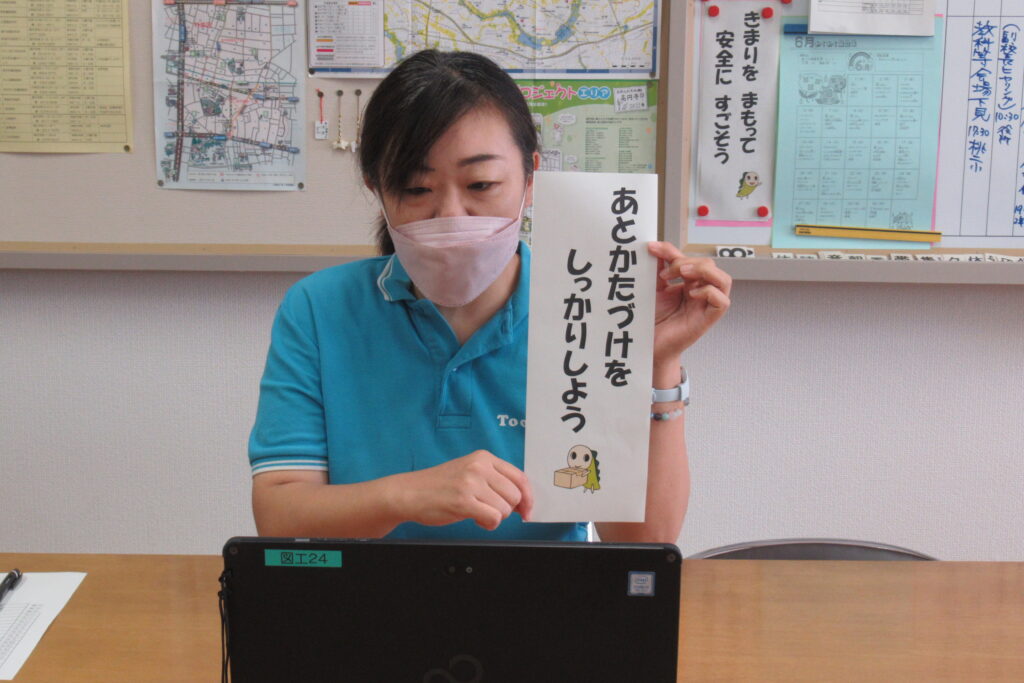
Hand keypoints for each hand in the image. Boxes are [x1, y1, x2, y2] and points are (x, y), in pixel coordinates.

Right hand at [397, 450, 533, 529]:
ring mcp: (471, 483)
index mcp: (483, 458)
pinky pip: (493, 518)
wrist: (408, 493)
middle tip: (489, 511)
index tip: (527, 510)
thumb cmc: (439, 486)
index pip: (520, 477)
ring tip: (476, 512)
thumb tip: (522, 501)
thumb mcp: (469, 473)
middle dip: (507, 509)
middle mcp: (479, 467)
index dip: (528, 497)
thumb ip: (495, 481)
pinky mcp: (463, 501)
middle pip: (515, 495)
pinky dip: (487, 524)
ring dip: (494, 517)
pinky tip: (474, 518)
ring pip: (505, 509)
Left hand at [647, 242, 731, 362]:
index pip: (690, 259)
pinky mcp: (709, 319)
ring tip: (683, 273)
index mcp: (689, 283)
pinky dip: (709, 292)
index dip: (672, 251)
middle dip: (687, 261)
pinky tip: (691, 293)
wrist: (649, 346)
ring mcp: (706, 305)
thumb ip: (658, 269)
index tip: (651, 248)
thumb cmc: (653, 320)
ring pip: (724, 279)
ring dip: (704, 271)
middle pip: (709, 265)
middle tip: (666, 271)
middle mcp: (701, 292)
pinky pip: (722, 301)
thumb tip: (655, 246)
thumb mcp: (654, 289)